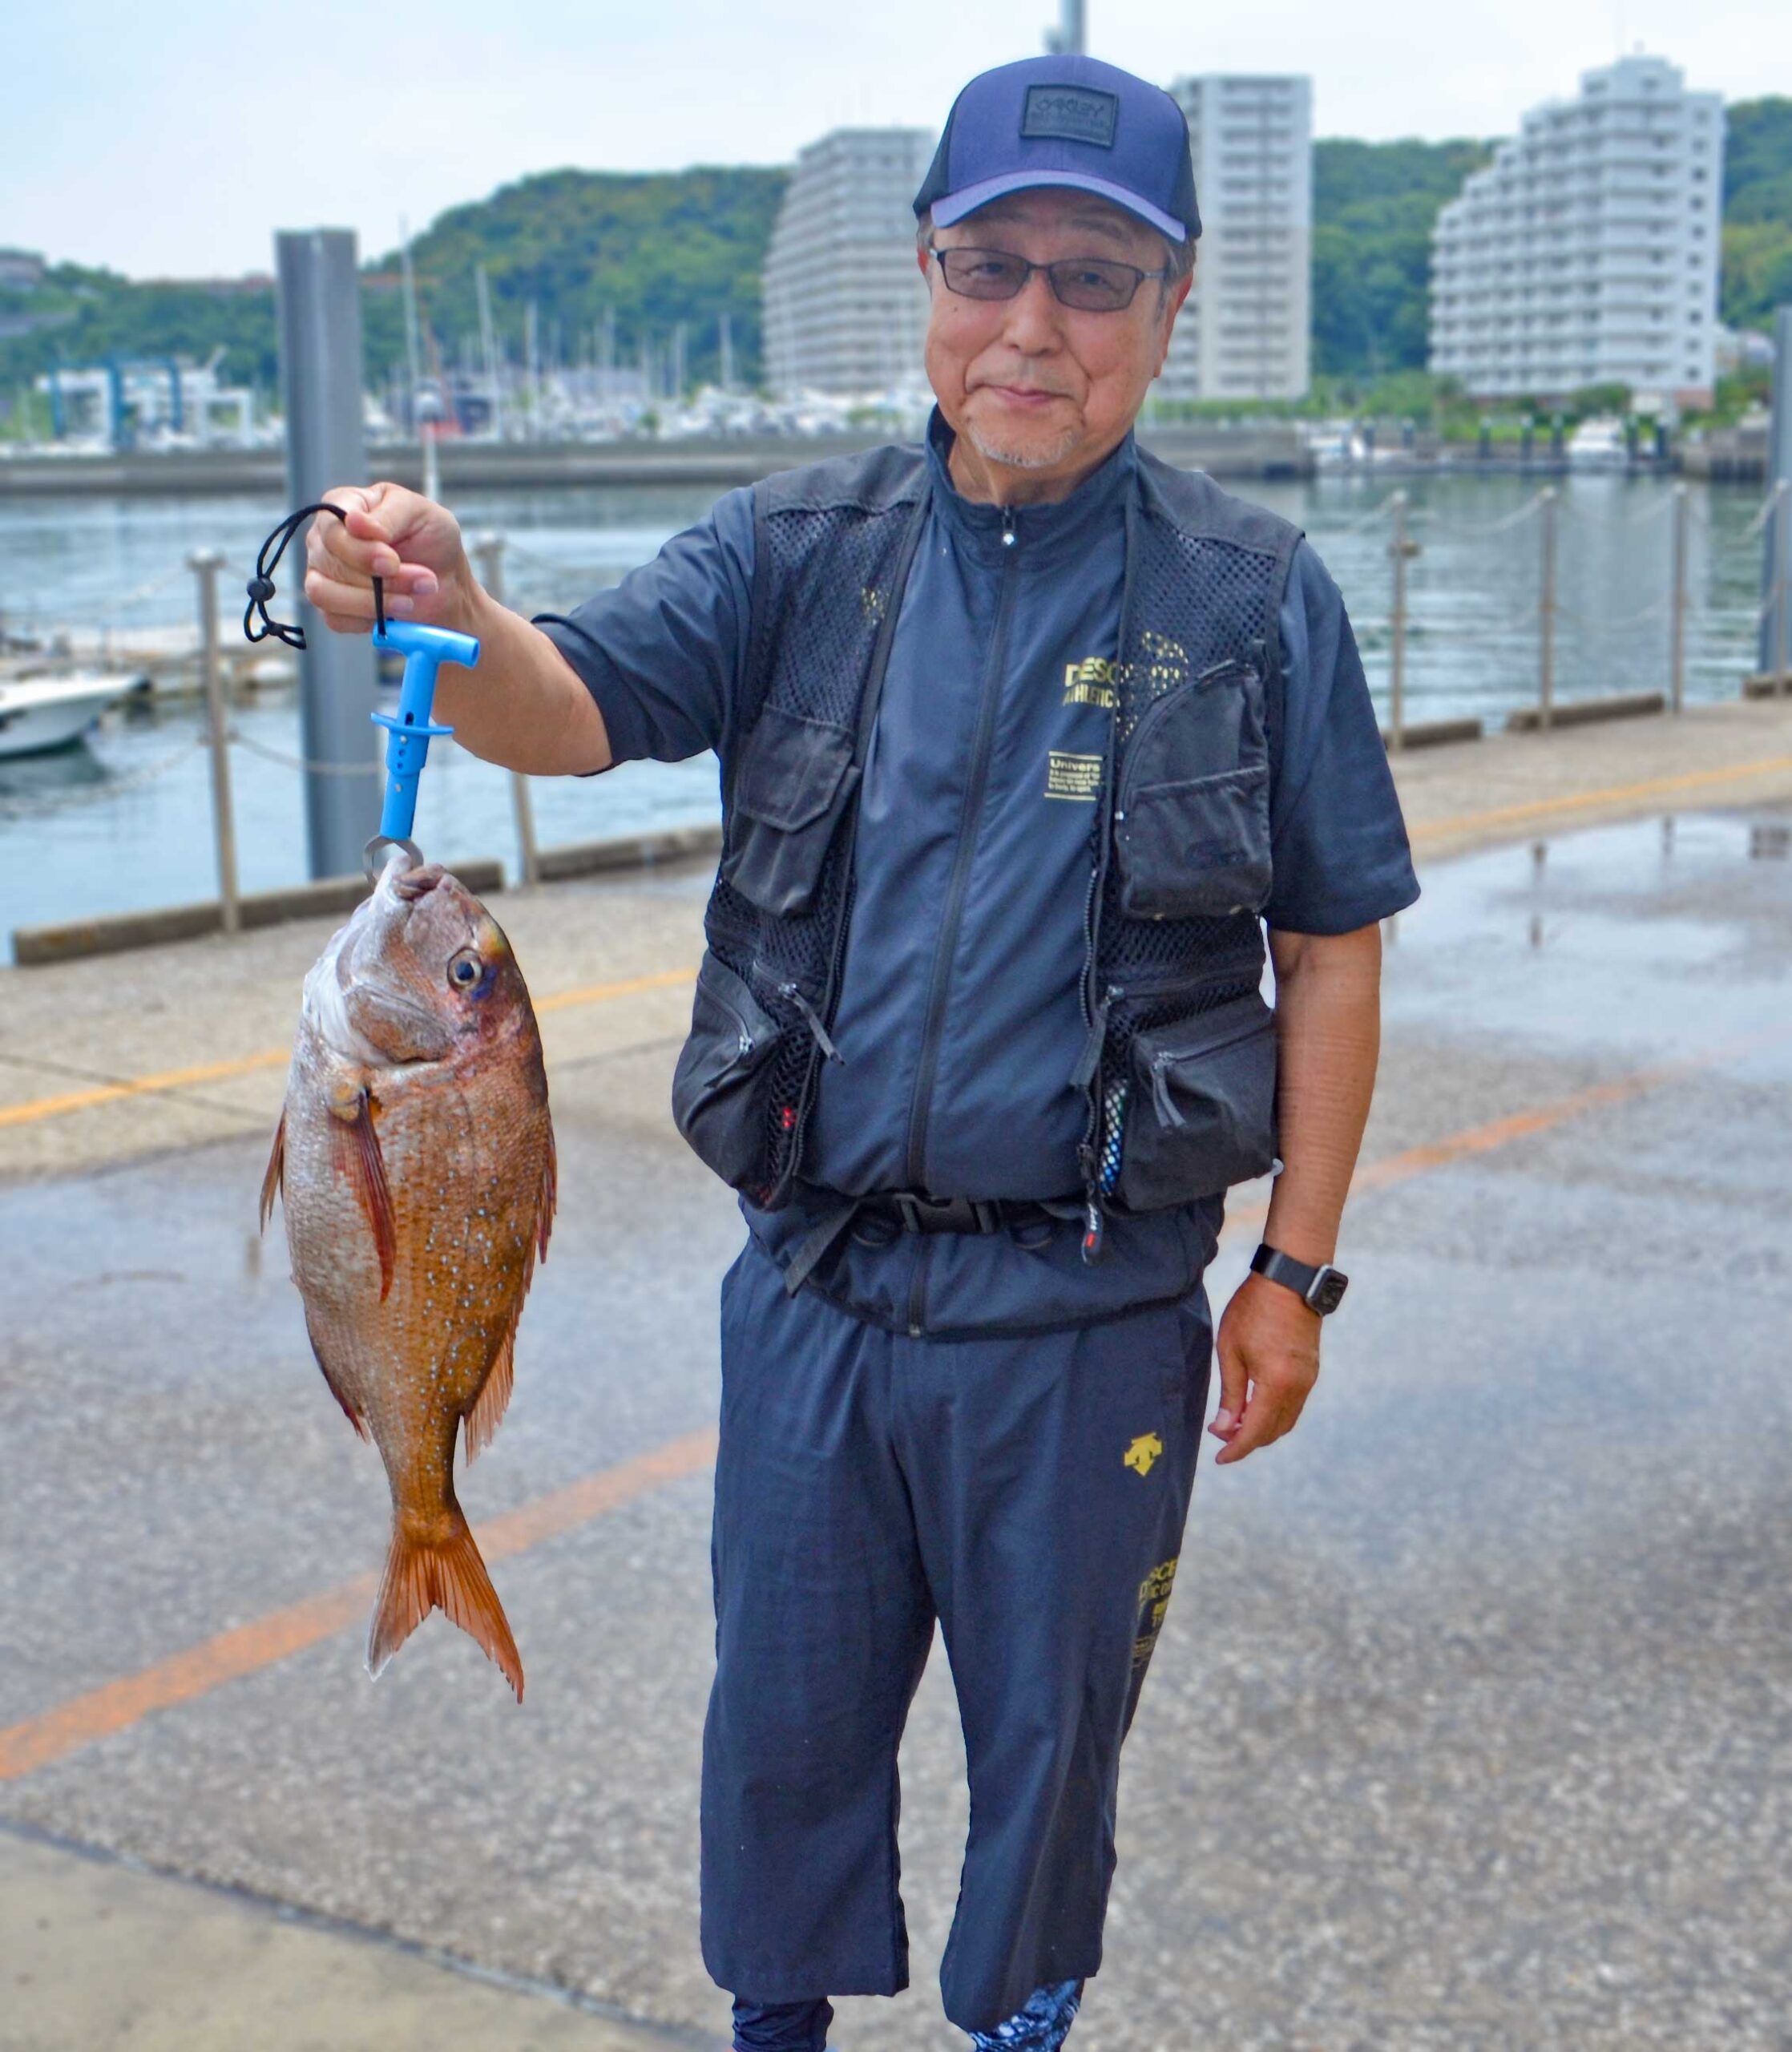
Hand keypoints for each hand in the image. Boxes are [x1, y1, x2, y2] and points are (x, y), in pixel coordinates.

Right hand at [302, 482, 477, 637]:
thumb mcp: (421, 514)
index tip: (393, 561)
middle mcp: (325, 538)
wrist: (446, 580)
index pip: (331, 527)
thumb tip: (353, 522)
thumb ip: (388, 515)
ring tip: (410, 601)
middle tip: (421, 580)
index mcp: (343, 504)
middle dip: (380, 579)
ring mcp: (322, 573)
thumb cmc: (431, 539)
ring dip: (373, 602)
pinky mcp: (331, 607)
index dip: (360, 550)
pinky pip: (335, 619)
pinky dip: (369, 620)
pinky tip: (395, 613)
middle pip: (330, 562)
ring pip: (325, 593)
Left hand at [1208, 1271, 1320, 1464]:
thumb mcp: (1230, 1350)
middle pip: (1273, 1431)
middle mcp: (1298, 1387)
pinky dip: (1274, 1415)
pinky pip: (1293, 1406)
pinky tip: (1254, 1407)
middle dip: (1247, 1441)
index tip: (1220, 1459)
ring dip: (1262, 1429)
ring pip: (1286, 1421)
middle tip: (1221, 1436)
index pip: (1255, 1431)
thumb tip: (1224, 1428)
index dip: (1236, 1449)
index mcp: (1276, 1384)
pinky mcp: (1311, 1371)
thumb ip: (1230, 1393)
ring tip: (1235, 1424)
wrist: (1289, 1281)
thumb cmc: (1253, 1310)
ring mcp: (1308, 1380)